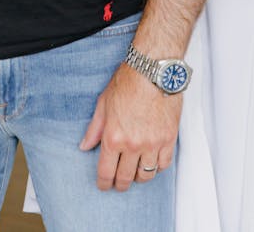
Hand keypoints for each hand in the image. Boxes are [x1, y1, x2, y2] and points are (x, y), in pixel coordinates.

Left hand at [80, 63, 180, 190]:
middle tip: (119, 182)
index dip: (104, 183)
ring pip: (146, 175)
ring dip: (139, 176)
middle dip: (120, 184)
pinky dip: (158, 166)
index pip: (106, 173)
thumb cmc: (128, 81)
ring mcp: (152, 143)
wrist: (153, 69)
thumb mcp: (103, 103)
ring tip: (136, 171)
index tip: (104, 185)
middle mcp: (132, 145)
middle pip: (126, 178)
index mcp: (113, 138)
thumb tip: (84, 146)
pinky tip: (152, 161)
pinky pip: (164, 164)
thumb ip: (94, 129)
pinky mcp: (169, 138)